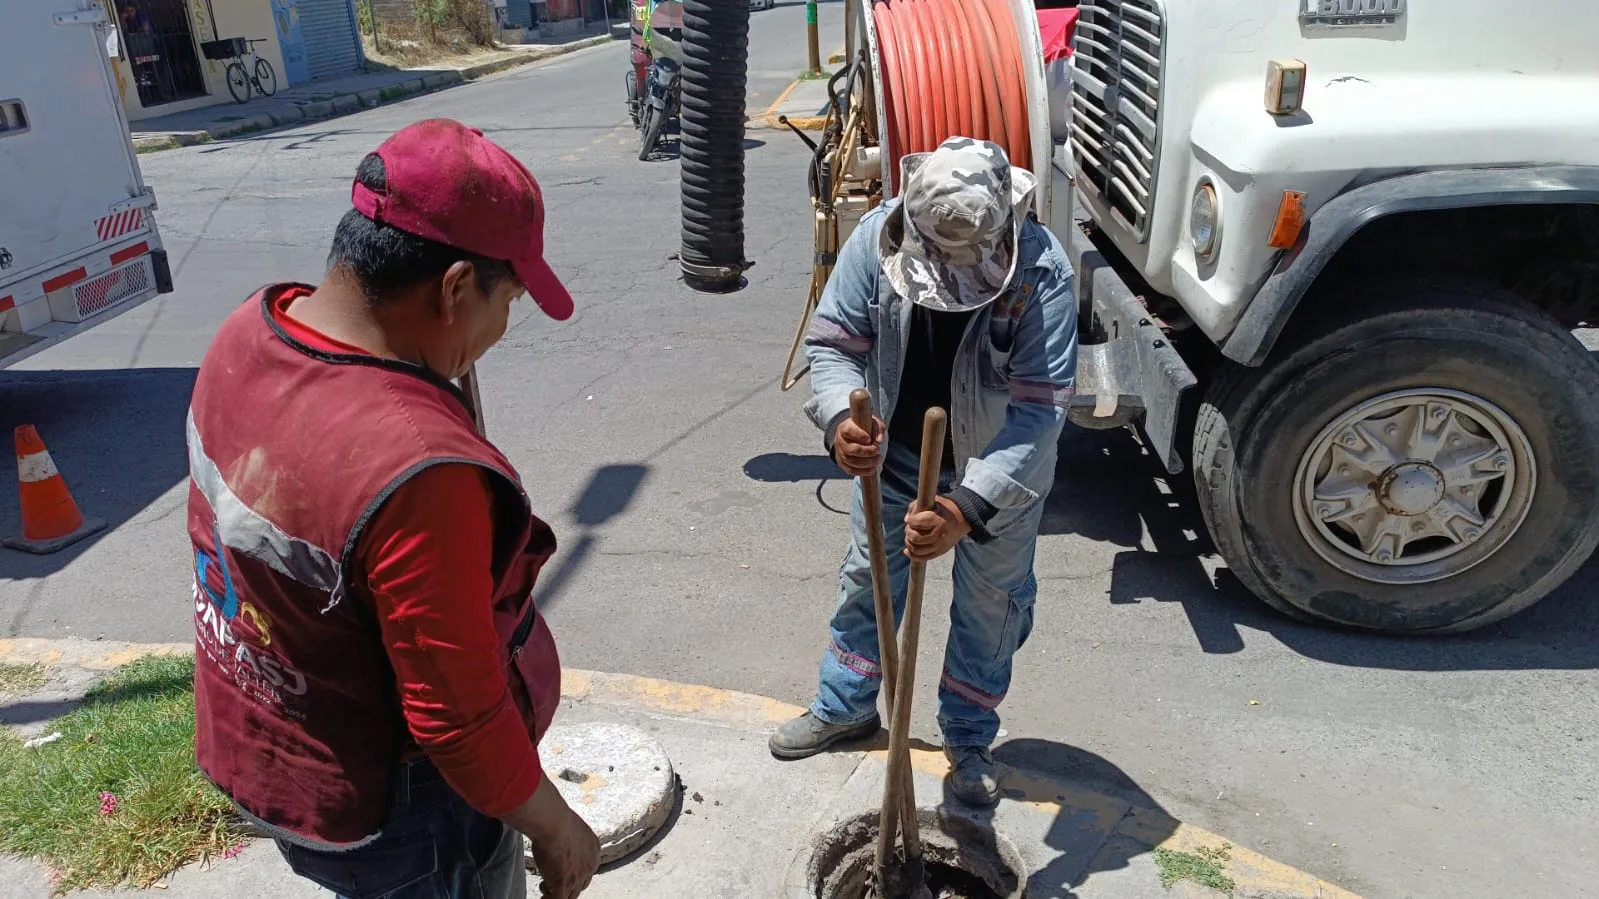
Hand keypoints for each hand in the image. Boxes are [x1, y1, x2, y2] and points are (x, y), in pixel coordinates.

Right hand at [512, 775, 599, 898]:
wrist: (554, 822)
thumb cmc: (556, 817)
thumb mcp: (567, 823)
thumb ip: (565, 827)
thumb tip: (552, 816)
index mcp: (593, 848)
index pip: (588, 866)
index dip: (577, 871)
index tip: (565, 870)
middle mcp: (591, 864)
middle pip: (582, 883)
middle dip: (570, 884)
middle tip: (555, 881)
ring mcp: (579, 876)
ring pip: (571, 895)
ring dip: (558, 893)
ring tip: (546, 888)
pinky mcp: (564, 884)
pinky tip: (542, 896)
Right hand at [833, 415, 884, 477]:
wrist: (857, 436)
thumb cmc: (864, 428)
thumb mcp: (873, 423)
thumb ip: (877, 428)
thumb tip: (879, 440)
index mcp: (844, 428)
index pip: (848, 431)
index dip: (859, 436)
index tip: (870, 439)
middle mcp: (839, 441)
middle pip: (850, 450)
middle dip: (866, 452)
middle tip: (877, 451)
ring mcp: (839, 453)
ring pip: (851, 461)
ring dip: (867, 463)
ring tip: (878, 459)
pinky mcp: (842, 463)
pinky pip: (851, 470)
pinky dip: (863, 471)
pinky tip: (872, 469)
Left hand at [903, 495, 970, 561]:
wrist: (961, 519)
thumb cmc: (942, 509)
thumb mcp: (931, 501)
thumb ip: (915, 507)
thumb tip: (906, 520)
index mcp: (936, 520)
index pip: (915, 522)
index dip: (910, 520)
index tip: (912, 519)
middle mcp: (939, 534)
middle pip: (915, 538)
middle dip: (908, 532)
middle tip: (909, 528)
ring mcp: (940, 545)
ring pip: (917, 549)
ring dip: (909, 543)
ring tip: (909, 537)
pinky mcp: (940, 552)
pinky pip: (923, 558)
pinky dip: (912, 555)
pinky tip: (906, 550)